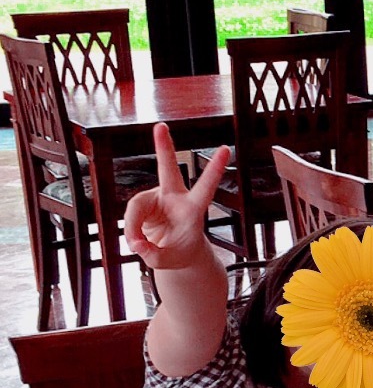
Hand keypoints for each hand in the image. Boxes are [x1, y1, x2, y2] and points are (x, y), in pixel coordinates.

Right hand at [123, 124, 228, 270]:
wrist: (178, 253)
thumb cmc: (180, 254)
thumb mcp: (169, 262)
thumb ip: (153, 255)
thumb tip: (136, 242)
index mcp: (194, 210)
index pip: (205, 188)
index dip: (214, 170)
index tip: (226, 149)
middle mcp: (176, 198)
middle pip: (167, 170)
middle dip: (164, 148)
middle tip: (160, 126)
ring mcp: (159, 198)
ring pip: (136, 205)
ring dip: (133, 227)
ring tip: (137, 246)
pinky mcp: (144, 202)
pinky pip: (131, 213)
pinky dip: (130, 230)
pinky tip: (136, 242)